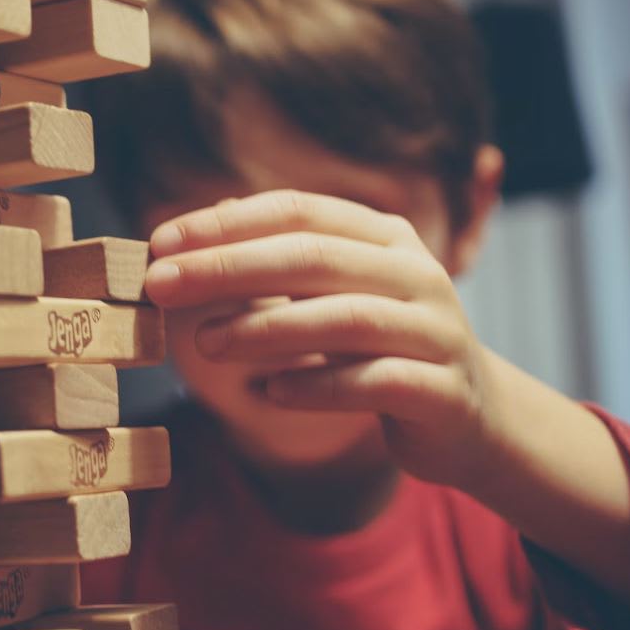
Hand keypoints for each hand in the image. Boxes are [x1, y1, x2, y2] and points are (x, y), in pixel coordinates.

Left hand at [144, 189, 501, 488]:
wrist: (471, 419)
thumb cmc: (380, 348)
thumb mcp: (334, 294)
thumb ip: (280, 262)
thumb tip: (201, 230)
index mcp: (384, 237)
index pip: (297, 210)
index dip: (225, 224)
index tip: (159, 242)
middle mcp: (416, 273)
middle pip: (314, 256)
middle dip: (228, 267)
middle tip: (161, 284)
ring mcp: (435, 331)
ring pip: (345, 318)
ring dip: (265, 328)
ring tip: (204, 343)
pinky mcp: (442, 391)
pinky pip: (374, 383)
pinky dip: (316, 386)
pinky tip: (268, 393)